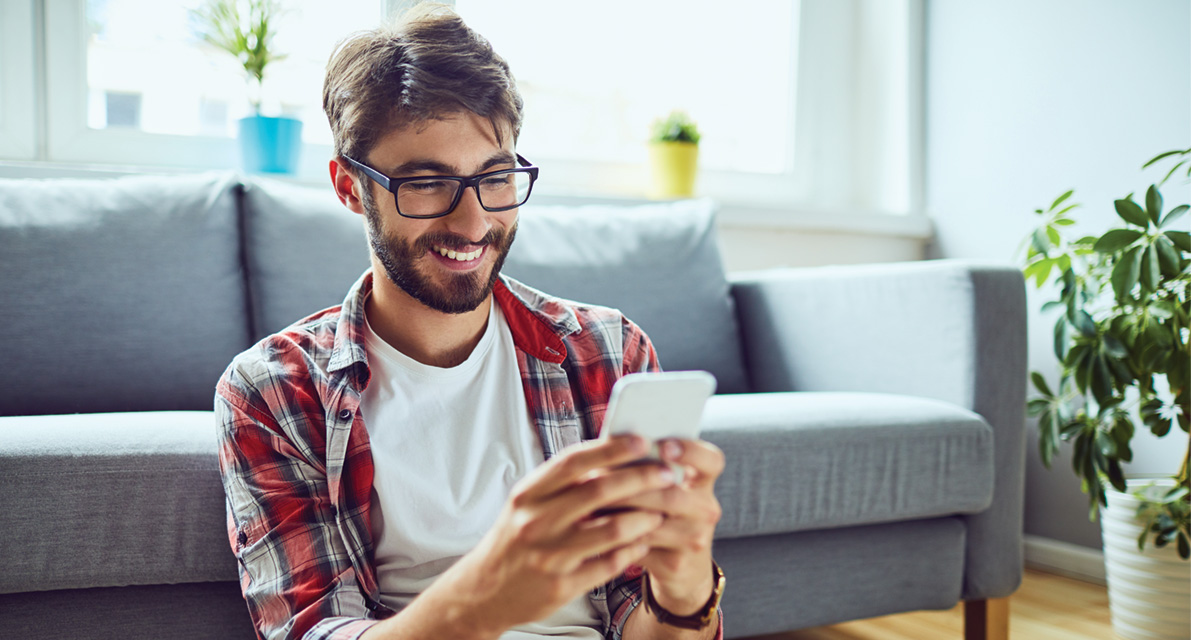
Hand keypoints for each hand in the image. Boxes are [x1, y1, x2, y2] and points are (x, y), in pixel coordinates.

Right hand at [441, 434, 680, 633]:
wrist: (483, 591)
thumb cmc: (514, 540)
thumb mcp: (527, 504)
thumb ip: (561, 483)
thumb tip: (609, 454)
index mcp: (528, 494)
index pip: (574, 461)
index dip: (611, 449)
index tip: (641, 441)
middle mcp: (536, 522)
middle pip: (599, 490)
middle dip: (640, 479)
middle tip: (666, 474)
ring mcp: (549, 555)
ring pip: (611, 529)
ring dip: (644, 517)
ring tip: (661, 510)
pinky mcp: (562, 586)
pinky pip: (610, 563)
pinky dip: (633, 550)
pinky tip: (643, 541)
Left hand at [611, 438, 724, 615]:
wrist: (681, 566)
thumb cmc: (662, 513)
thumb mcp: (665, 487)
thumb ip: (648, 465)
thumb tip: (611, 443)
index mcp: (704, 481)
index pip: (711, 461)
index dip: (690, 451)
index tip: (664, 446)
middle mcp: (706, 509)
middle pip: (673, 493)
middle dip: (633, 485)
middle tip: (600, 474)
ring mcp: (694, 538)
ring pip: (653, 521)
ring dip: (619, 510)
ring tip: (592, 500)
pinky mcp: (676, 563)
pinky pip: (640, 546)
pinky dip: (615, 534)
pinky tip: (595, 526)